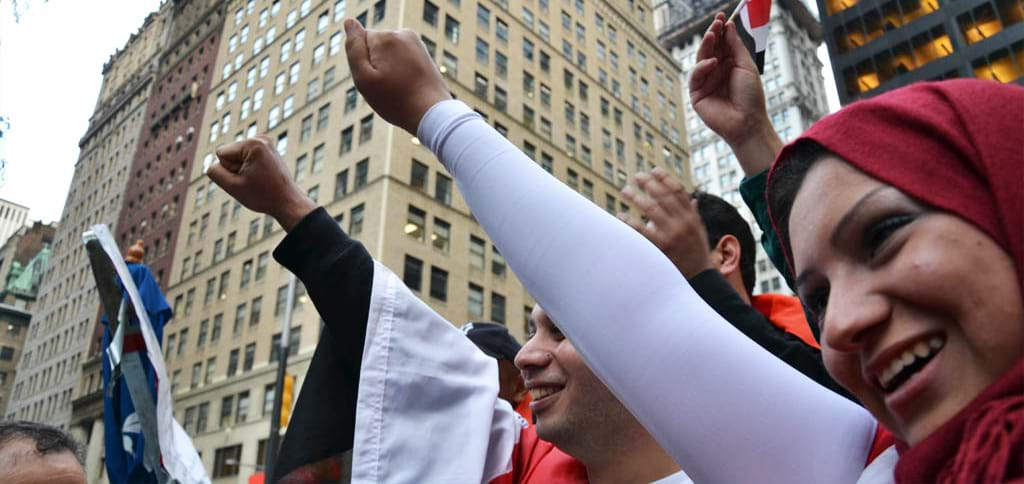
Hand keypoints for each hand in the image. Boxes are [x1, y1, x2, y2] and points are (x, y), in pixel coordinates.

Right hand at [205, 136, 316, 230]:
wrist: (288, 201)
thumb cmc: (262, 195)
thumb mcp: (231, 186)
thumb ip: (214, 171)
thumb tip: (213, 163)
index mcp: (253, 143)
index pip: (221, 154)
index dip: (230, 170)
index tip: (248, 179)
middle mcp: (260, 138)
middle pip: (229, 153)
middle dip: (237, 168)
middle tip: (255, 180)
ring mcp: (265, 143)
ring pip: (237, 157)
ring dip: (243, 169)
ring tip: (259, 179)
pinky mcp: (267, 150)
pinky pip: (245, 158)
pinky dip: (250, 168)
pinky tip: (262, 175)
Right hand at [344, 19, 451, 134]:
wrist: (432, 113)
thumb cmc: (395, 100)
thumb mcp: (364, 79)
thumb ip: (354, 49)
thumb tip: (349, 22)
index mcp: (385, 38)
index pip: (359, 43)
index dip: (362, 64)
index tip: (375, 79)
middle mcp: (402, 33)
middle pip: (374, 46)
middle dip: (376, 64)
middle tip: (387, 86)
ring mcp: (415, 42)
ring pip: (388, 52)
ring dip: (389, 66)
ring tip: (399, 86)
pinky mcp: (423, 51)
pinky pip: (401, 57)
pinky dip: (401, 69)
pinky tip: (407, 84)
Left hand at [619, 168, 713, 277]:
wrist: (699, 277)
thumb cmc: (696, 252)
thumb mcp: (699, 230)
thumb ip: (693, 213)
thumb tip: (692, 198)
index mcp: (691, 216)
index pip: (678, 190)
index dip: (665, 178)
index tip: (653, 170)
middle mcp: (683, 222)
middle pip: (663, 196)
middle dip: (649, 183)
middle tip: (636, 177)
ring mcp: (672, 234)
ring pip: (651, 210)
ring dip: (636, 198)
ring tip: (625, 191)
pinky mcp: (661, 247)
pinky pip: (642, 231)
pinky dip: (630, 222)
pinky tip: (620, 215)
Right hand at [689, 13, 780, 174]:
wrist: (748, 121)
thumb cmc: (751, 96)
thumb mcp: (746, 66)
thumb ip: (736, 46)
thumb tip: (729, 26)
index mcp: (729, 64)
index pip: (722, 43)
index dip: (721, 30)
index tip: (722, 16)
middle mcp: (716, 71)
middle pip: (710, 48)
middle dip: (712, 34)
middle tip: (716, 21)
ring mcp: (706, 82)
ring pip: (700, 59)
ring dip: (705, 45)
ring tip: (711, 33)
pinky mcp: (697, 94)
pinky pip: (695, 76)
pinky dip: (702, 67)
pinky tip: (713, 62)